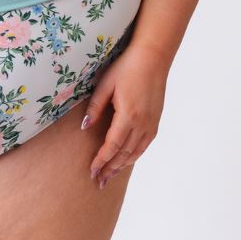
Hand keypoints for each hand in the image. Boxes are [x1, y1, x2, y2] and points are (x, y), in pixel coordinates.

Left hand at [81, 43, 168, 188]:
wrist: (153, 57)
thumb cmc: (127, 67)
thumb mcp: (105, 84)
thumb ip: (95, 107)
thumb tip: (84, 127)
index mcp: (128, 115)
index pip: (112, 146)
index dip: (101, 160)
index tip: (92, 171)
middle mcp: (142, 123)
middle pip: (124, 154)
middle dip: (110, 168)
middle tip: (99, 181)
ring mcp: (151, 123)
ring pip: (136, 152)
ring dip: (122, 165)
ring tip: (110, 175)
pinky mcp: (156, 120)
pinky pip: (145, 145)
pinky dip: (134, 155)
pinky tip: (127, 159)